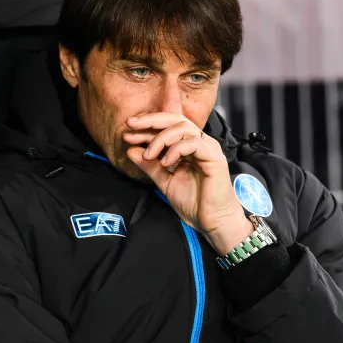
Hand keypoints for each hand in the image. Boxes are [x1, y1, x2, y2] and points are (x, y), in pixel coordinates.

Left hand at [124, 113, 250, 253]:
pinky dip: (176, 149)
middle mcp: (200, 143)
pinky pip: (194, 143)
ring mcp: (209, 148)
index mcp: (190, 147)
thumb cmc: (194, 204)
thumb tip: (131, 150)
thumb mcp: (165, 182)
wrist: (213, 223)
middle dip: (151, 120)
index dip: (147, 127)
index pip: (168, 127)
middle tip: (131, 125)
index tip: (127, 132)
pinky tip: (165, 162)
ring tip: (148, 154)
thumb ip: (150, 166)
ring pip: (184, 128)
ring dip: (161, 138)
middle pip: (176, 119)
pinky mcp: (215, 157)